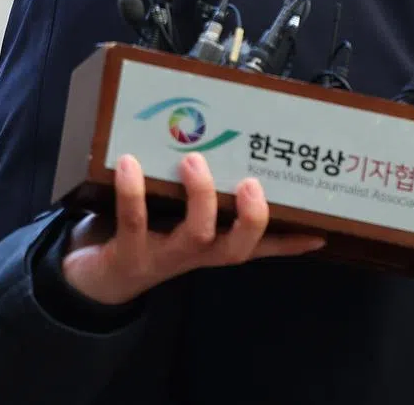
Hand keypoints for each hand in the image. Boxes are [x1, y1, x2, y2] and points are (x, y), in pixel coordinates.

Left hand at [61, 152, 324, 304]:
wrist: (91, 278)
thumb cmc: (145, 232)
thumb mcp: (176, 213)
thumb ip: (199, 184)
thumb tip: (219, 134)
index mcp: (213, 244)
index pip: (260, 245)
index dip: (290, 240)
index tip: (321, 230)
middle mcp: (196, 253)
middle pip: (237, 247)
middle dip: (251, 217)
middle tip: (250, 182)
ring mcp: (164, 256)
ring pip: (195, 234)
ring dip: (199, 195)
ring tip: (193, 159)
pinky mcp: (128, 254)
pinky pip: (134, 221)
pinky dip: (132, 190)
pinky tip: (129, 162)